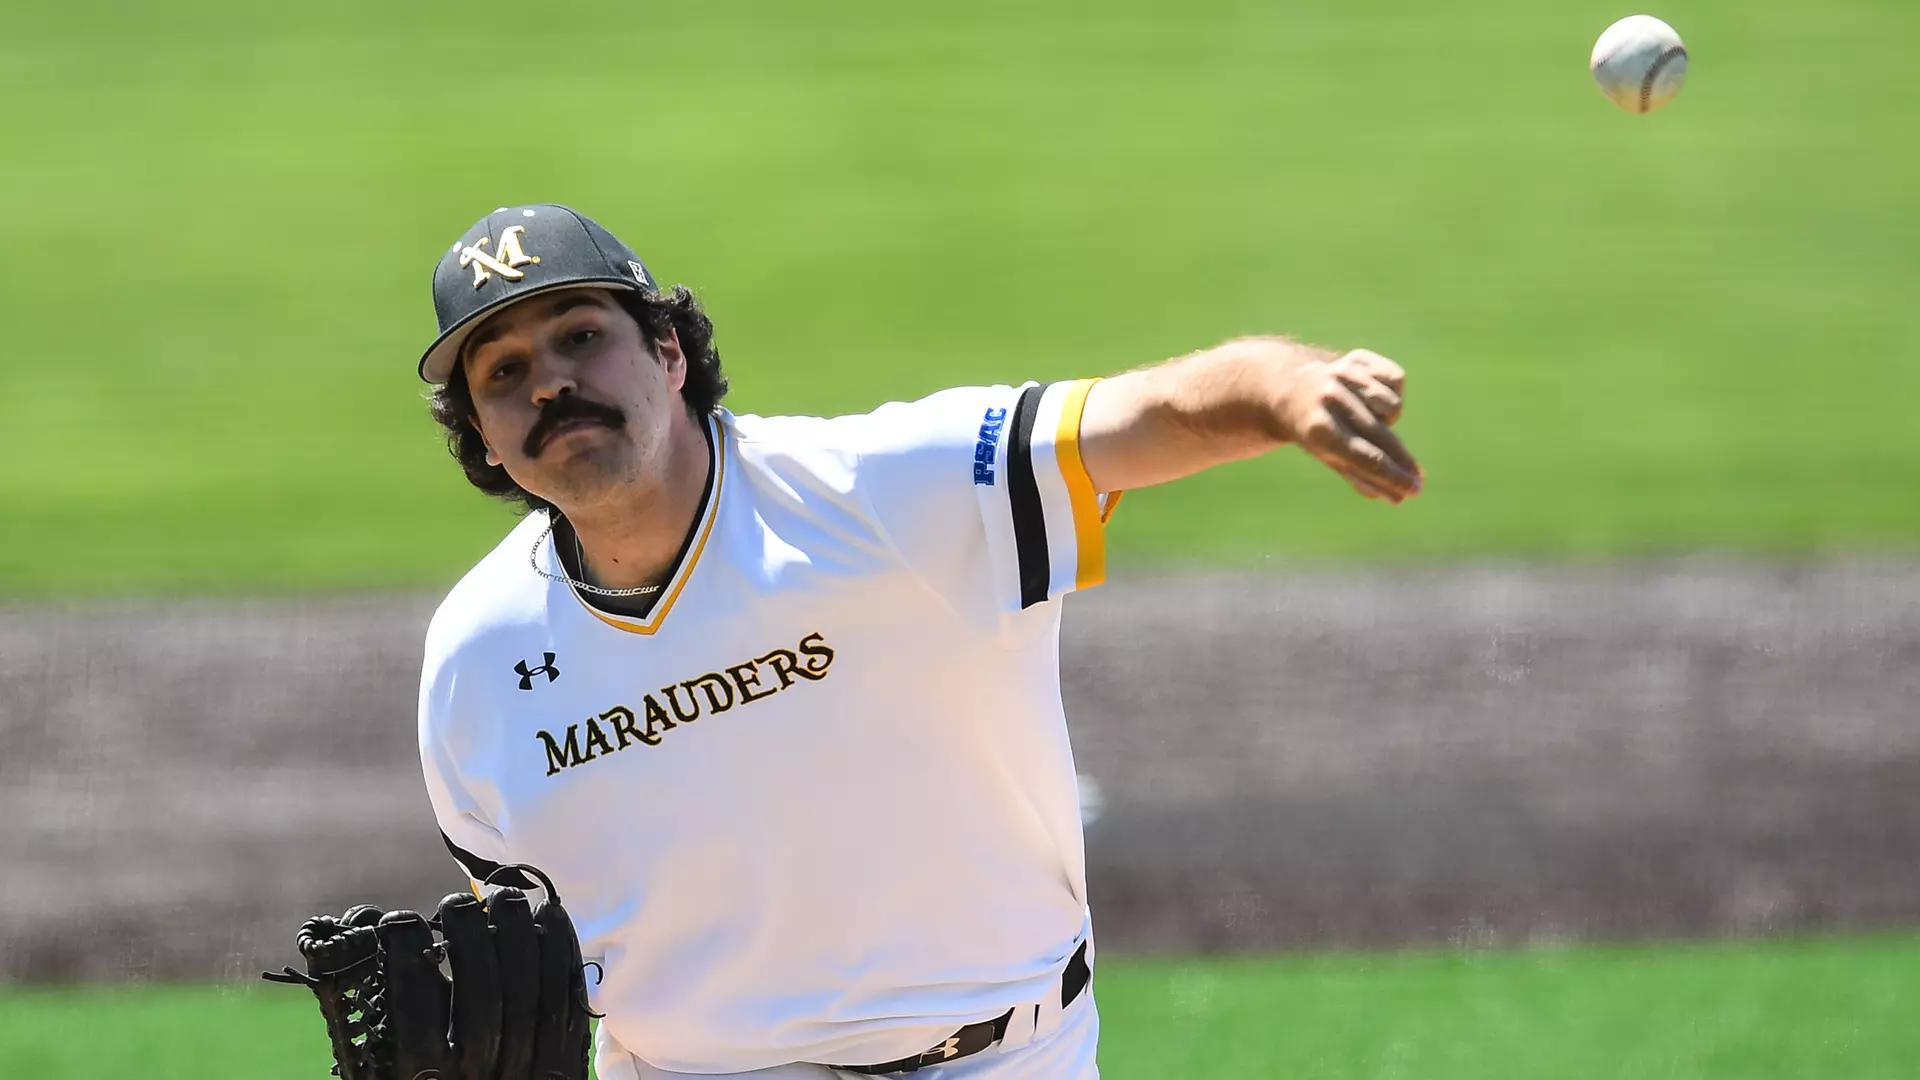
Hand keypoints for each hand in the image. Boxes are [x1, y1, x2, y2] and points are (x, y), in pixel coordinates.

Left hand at [1274, 349, 1422, 503]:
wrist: (1292, 388)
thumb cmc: (1315, 431)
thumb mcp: (1329, 456)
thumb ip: (1362, 477)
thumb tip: (1399, 497)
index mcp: (1318, 429)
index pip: (1365, 457)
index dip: (1393, 476)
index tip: (1414, 490)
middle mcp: (1330, 398)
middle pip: (1381, 435)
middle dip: (1402, 460)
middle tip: (1419, 480)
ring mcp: (1345, 375)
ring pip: (1393, 407)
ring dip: (1387, 420)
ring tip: (1365, 420)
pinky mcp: (1358, 358)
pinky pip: (1396, 381)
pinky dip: (1390, 392)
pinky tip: (1370, 397)